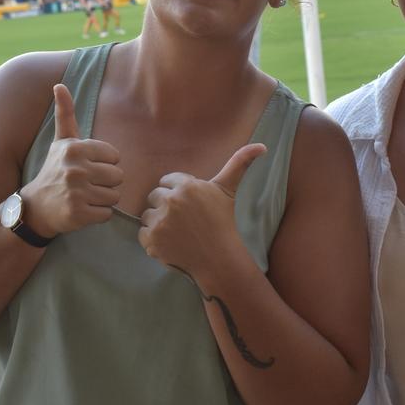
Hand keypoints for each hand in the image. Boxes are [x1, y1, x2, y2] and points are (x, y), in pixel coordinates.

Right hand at [19, 84, 122, 236]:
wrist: (36, 207)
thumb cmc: (55, 170)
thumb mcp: (61, 141)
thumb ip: (65, 114)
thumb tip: (59, 85)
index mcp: (75, 148)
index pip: (116, 157)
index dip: (105, 164)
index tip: (87, 167)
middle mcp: (75, 169)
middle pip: (118, 177)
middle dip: (106, 183)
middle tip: (86, 185)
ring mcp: (76, 193)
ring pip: (115, 196)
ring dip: (103, 199)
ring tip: (84, 196)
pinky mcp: (78, 214)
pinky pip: (107, 214)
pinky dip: (98, 215)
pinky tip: (82, 209)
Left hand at [137, 143, 265, 274]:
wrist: (219, 258)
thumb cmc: (223, 221)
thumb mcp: (228, 189)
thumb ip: (240, 163)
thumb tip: (262, 145)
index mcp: (186, 185)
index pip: (166, 181)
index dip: (177, 193)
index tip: (190, 206)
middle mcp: (171, 200)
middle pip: (154, 196)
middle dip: (165, 206)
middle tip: (184, 220)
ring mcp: (160, 221)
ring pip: (147, 215)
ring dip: (158, 222)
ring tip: (177, 231)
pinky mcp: (151, 240)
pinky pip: (142, 234)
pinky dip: (153, 240)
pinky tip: (170, 242)